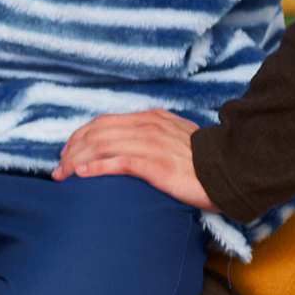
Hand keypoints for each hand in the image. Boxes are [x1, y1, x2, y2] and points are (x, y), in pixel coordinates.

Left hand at [55, 109, 212, 209]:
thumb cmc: (206, 160)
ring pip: (102, 147)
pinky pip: (119, 163)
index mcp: (150, 119)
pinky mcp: (157, 165)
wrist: (235, 169)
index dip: (79, 137)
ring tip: (63, 175)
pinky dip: (97, 167)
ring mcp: (151, 145)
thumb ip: (153, 135)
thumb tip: (129, 145)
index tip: (66, 153)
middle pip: (96, 134)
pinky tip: (82, 175)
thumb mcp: (176, 137)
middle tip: (58, 170)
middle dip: (71, 151)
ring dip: (77, 161)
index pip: (102, 123)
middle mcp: (147, 127)